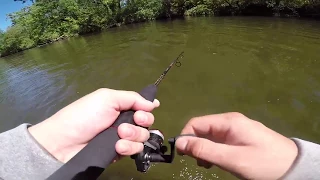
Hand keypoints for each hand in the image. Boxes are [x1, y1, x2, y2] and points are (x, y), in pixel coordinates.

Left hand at [28, 88, 159, 162]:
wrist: (65, 141)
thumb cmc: (85, 115)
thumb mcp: (107, 97)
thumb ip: (132, 98)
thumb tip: (154, 103)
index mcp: (121, 107)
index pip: (143, 109)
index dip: (147, 111)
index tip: (142, 112)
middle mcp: (124, 122)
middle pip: (146, 124)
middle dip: (141, 123)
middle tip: (128, 123)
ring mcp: (122, 139)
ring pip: (142, 138)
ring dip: (133, 136)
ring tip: (118, 135)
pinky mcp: (119, 154)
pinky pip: (135, 151)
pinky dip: (129, 148)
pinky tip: (117, 147)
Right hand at [175, 112, 297, 179]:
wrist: (294, 167)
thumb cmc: (263, 162)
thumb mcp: (232, 158)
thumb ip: (204, 149)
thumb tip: (179, 143)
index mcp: (228, 121)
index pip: (196, 123)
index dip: (186, 137)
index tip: (183, 154)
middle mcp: (230, 122)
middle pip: (202, 129)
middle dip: (195, 145)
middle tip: (199, 162)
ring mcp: (236, 130)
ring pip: (210, 137)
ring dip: (204, 150)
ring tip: (208, 165)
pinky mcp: (240, 138)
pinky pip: (220, 142)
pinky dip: (213, 152)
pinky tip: (216, 162)